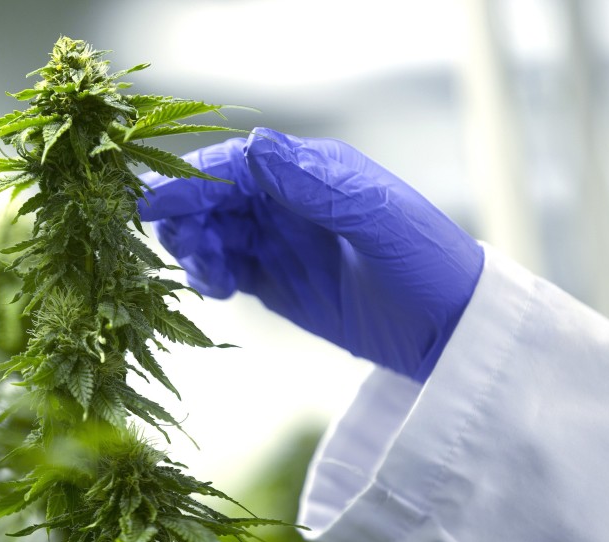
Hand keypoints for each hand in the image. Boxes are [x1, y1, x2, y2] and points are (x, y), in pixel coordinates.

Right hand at [138, 128, 483, 382]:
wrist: (452, 330)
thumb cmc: (429, 265)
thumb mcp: (380, 220)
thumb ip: (318, 186)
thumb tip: (256, 145)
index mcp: (312, 173)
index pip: (238, 165)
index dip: (193, 180)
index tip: (157, 202)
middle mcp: (290, 201)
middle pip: (215, 197)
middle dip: (188, 217)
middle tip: (187, 248)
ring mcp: (282, 241)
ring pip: (214, 232)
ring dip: (196, 248)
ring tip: (211, 275)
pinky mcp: (277, 281)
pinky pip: (228, 268)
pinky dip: (210, 274)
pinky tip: (217, 288)